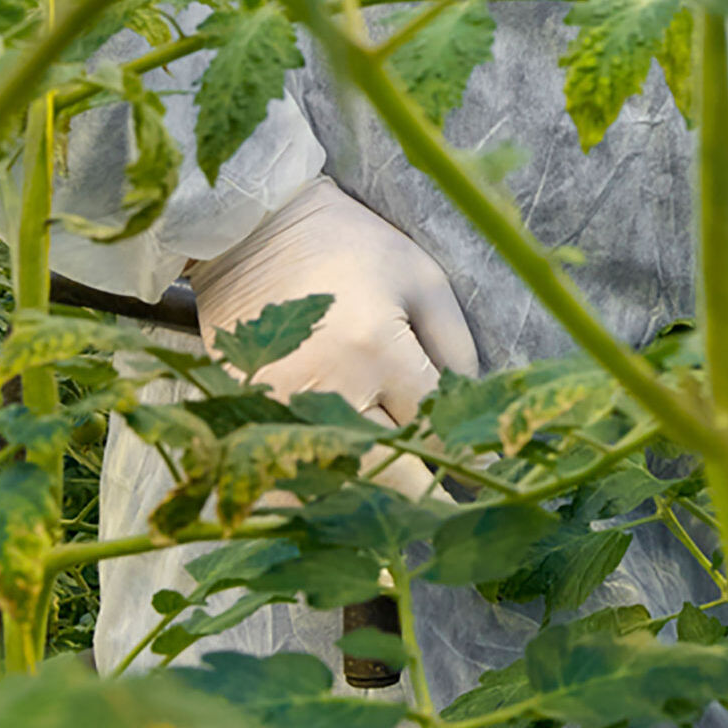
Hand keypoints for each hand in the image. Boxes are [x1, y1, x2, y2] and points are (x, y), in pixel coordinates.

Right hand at [189, 177, 479, 498]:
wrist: (255, 230)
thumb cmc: (351, 246)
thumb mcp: (422, 278)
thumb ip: (456, 346)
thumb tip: (473, 411)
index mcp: (379, 348)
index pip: (435, 430)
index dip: (466, 455)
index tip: (482, 470)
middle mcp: (330, 386)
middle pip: (389, 474)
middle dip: (425, 491)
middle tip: (446, 496)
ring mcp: (280, 406)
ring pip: (337, 487)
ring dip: (370, 497)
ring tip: (398, 497)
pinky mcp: (245, 413)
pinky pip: (284, 479)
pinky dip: (316, 493)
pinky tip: (341, 489)